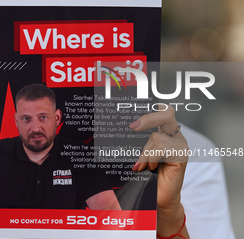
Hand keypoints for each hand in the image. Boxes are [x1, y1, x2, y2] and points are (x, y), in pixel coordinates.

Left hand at [129, 105, 188, 237]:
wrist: (159, 199)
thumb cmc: (148, 177)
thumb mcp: (140, 155)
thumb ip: (138, 142)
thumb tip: (127, 129)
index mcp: (166, 133)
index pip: (162, 111)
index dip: (151, 109)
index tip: (134, 118)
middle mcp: (175, 137)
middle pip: (167, 113)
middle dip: (149, 118)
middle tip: (133, 127)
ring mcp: (180, 145)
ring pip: (157, 137)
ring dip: (145, 153)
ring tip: (143, 166)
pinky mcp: (182, 156)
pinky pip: (162, 148)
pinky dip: (151, 158)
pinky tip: (151, 167)